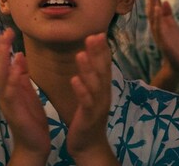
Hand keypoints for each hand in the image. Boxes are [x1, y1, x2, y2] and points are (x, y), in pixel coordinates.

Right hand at [0, 29, 48, 163]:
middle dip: (0, 49)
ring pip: (0, 78)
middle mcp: (3, 93)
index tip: (8, 30)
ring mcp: (7, 103)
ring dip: (2, 60)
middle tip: (6, 31)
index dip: (3, 47)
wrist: (34, 144)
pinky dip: (12, 81)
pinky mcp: (14, 113)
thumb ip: (21, 75)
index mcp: (7, 88)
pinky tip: (16, 69)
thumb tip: (18, 55)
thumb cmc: (30, 118)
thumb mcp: (27, 92)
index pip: (1, 64)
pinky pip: (10, 95)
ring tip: (5, 43)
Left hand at [67, 33, 116, 162]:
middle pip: (102, 71)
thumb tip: (88, 58)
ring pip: (95, 85)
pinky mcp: (89, 117)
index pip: (104, 65)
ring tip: (81, 53)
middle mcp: (103, 95)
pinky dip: (81, 90)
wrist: (89, 146)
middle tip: (94, 35)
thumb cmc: (87, 119)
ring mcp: (98, 106)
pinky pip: (86, 102)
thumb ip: (90, 78)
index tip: (99, 31)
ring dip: (88, 68)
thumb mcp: (90, 96)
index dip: (102, 49)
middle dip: (99, 53)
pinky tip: (74, 80)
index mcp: (102, 89)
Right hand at [146, 0, 178, 87]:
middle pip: (152, 11)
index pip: (155, 9)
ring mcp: (159, 35)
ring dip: (154, 6)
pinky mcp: (163, 41)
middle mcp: (156, 28)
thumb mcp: (172, 27)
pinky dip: (158, 18)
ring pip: (153, 19)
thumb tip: (165, 1)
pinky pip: (159, 28)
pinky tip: (159, 10)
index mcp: (159, 24)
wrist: (177, 63)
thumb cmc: (175, 45)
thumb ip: (168, 15)